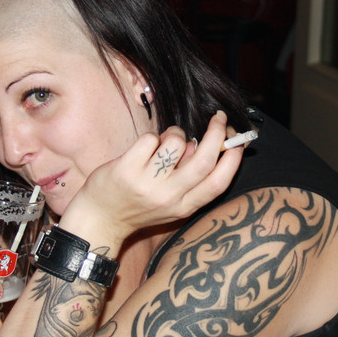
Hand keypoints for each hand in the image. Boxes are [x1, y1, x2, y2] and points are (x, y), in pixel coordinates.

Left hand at [63, 111, 246, 244]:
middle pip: (204, 158)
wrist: (100, 218)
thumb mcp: (172, 202)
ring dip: (175, 134)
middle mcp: (169, 197)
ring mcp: (147, 184)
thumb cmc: (139, 204)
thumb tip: (213, 144)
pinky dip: (151, 138)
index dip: (233, 158)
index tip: (237, 140)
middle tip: (218, 118)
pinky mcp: (127, 170)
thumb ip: (191, 179)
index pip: (218, 182)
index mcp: (184, 207)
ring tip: (163, 144)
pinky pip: (151, 138)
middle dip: (217, 132)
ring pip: (177, 142)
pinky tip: (143, 150)